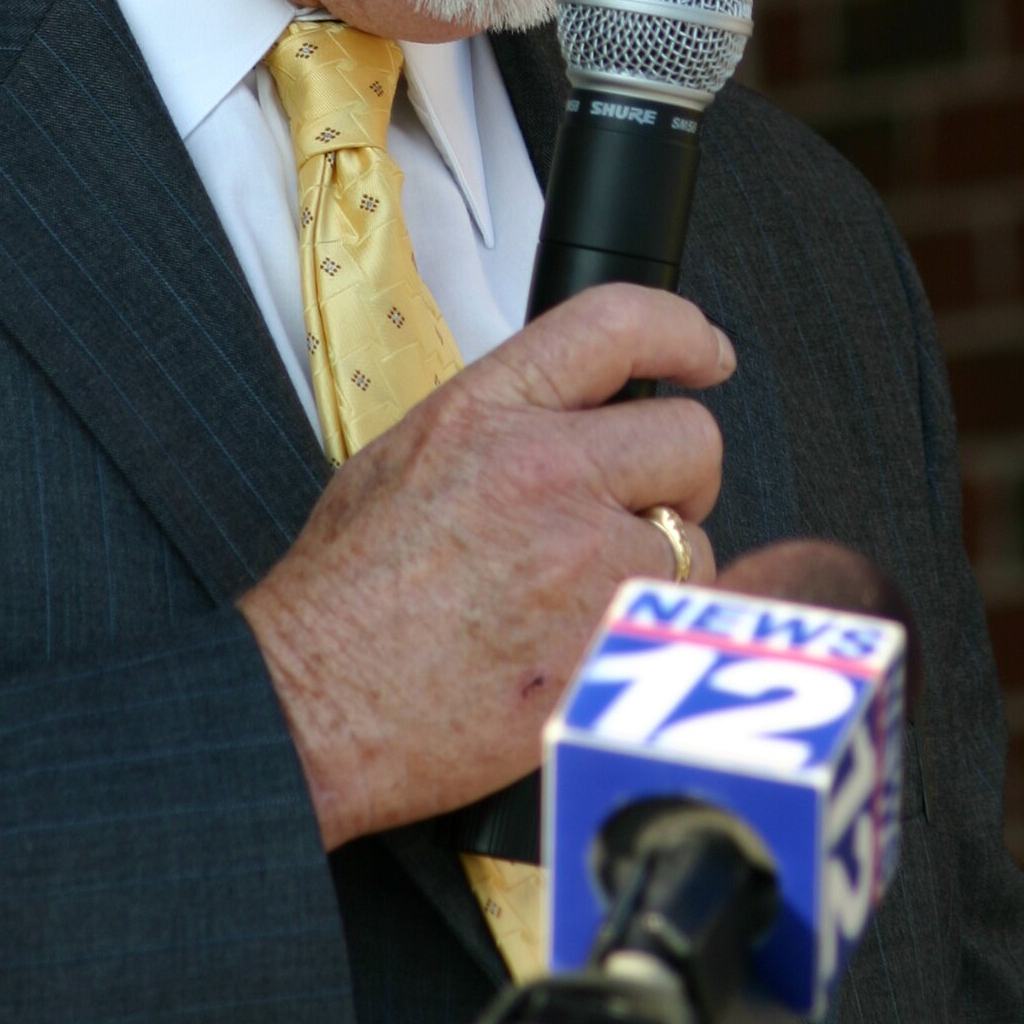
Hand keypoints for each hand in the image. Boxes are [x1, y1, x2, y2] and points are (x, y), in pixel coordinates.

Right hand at [235, 285, 732, 848]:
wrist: (320, 698)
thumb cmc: (346, 592)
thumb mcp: (403, 455)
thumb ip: (497, 421)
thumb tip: (562, 414)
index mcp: (486, 412)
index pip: (616, 326)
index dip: (681, 331)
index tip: (704, 353)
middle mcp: (546, 471)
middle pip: (688, 436)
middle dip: (676, 472)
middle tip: (637, 503)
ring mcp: (584, 558)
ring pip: (695, 536)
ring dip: (661, 559)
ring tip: (585, 590)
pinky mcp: (607, 639)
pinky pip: (677, 617)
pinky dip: (650, 627)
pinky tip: (586, 638)